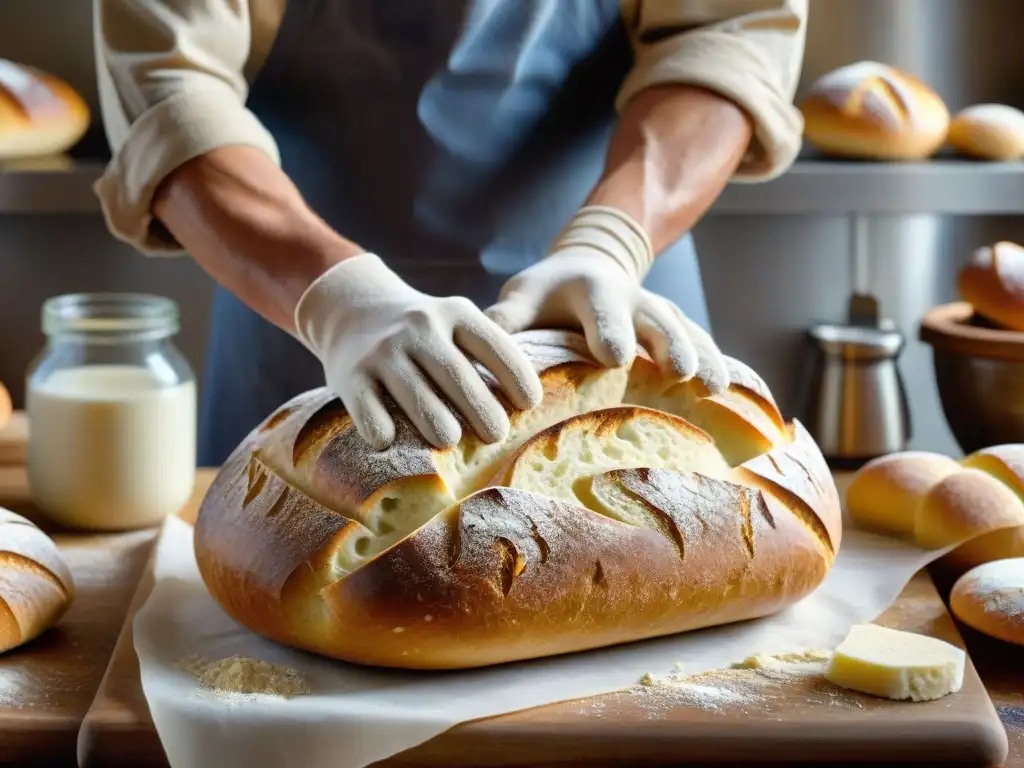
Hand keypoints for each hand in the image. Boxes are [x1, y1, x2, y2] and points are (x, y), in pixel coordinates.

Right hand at [294, 254, 543, 449]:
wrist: (351, 307)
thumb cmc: (422, 331)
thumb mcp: (455, 322)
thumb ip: (485, 352)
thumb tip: (528, 408)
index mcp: (455, 313)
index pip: (492, 344)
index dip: (515, 374)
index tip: (531, 404)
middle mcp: (419, 327)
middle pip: (455, 373)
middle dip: (480, 408)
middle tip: (497, 435)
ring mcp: (383, 351)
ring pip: (414, 392)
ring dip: (435, 422)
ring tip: (451, 441)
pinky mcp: (350, 375)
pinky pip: (367, 408)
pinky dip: (379, 428)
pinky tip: (388, 441)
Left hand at [486, 207, 729, 392]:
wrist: (589, 266)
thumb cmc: (547, 294)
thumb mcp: (523, 297)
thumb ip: (506, 321)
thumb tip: (473, 352)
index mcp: (591, 291)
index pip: (600, 311)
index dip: (607, 331)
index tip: (613, 357)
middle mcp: (633, 299)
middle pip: (655, 319)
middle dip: (668, 344)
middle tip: (681, 371)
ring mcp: (660, 314)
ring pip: (687, 332)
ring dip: (703, 357)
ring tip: (716, 387)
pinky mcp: (679, 330)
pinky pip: (703, 344)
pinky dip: (718, 365)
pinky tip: (733, 395)